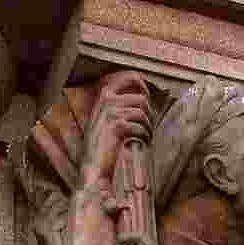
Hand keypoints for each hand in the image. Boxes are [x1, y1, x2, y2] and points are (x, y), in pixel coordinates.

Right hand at [79, 73, 151, 191]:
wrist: (93, 167)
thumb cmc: (103, 147)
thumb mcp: (107, 122)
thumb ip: (119, 109)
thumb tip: (144, 99)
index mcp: (103, 99)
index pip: (124, 78)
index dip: (141, 82)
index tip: (147, 93)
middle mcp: (106, 102)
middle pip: (141, 98)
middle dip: (150, 114)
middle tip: (148, 127)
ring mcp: (110, 113)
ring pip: (143, 112)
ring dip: (148, 127)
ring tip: (145, 137)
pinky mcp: (117, 126)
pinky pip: (140, 127)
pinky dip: (145, 136)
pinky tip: (141, 143)